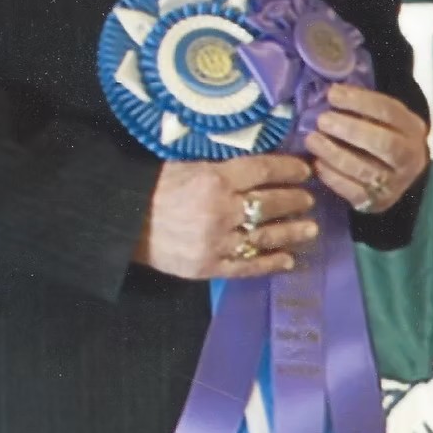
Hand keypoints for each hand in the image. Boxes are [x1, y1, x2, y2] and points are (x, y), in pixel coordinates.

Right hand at [133, 153, 316, 279]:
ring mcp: (217, 241)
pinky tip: (288, 260)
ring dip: (292, 232)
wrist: (121, 221)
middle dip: (295, 201)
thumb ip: (220, 169)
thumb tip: (256, 168)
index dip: (289, 170)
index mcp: (214, 179)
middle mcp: (221, 210)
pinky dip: (271, 263)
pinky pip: (248, 267)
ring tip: (310, 229)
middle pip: (271, 204)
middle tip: (309, 200)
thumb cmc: (151, 187)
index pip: (263, 171)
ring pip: (266, 236)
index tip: (305, 171)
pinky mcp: (209, 266)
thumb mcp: (185, 165)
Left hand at [306, 84, 428, 215]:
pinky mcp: (379, 202)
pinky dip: (333, 177)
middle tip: (322, 120)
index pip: (390, 111)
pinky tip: (318, 164)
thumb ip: (362, 105)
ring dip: (335, 154)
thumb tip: (330, 93)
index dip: (359, 101)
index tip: (332, 94)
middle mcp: (411, 157)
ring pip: (366, 170)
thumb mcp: (383, 117)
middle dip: (350, 129)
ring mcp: (396, 183)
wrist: (397, 174)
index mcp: (413, 129)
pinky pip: (354, 192)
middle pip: (384, 143)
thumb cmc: (382, 135)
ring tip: (312, 140)